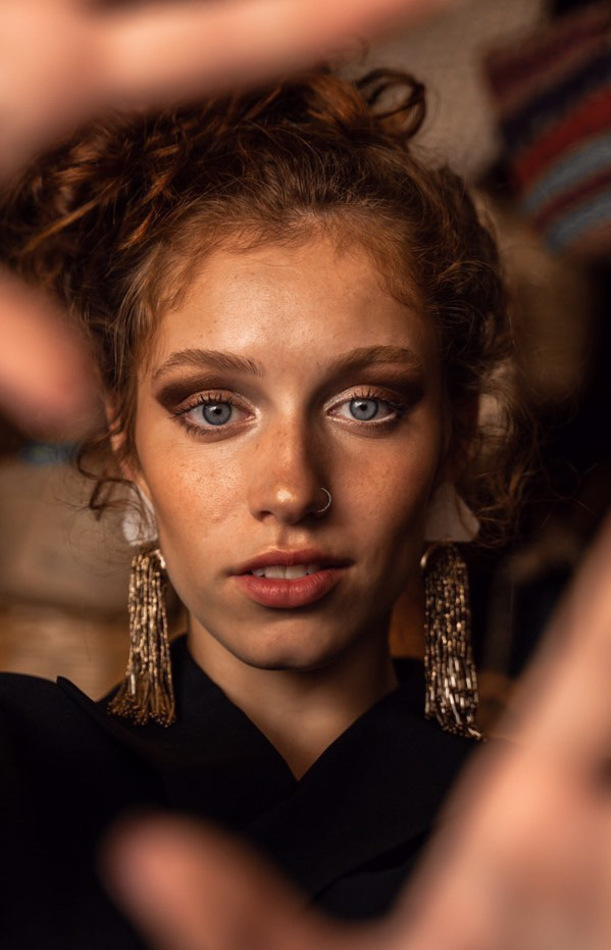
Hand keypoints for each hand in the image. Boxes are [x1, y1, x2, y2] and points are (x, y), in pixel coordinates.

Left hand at [0, 0, 455, 435]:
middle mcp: (58, 17)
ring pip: (151, 8)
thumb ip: (9, 335)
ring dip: (206, 24)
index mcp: (67, 73)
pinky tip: (134, 56)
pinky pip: (111, 21)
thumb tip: (74, 408)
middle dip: (301, 2)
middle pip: (203, 6)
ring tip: (308, 27)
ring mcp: (41, 9)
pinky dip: (153, 34)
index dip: (347, 10)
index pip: (241, 41)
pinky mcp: (33, 24)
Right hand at [105, 510, 610, 948]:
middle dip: (591, 652)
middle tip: (595, 597)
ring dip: (593, 762)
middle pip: (606, 688)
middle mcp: (596, 827)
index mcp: (522, 818)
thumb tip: (145, 850)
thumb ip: (238, 918)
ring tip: (562, 804)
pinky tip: (580, 837)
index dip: (601, 593)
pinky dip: (601, 815)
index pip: (582, 663)